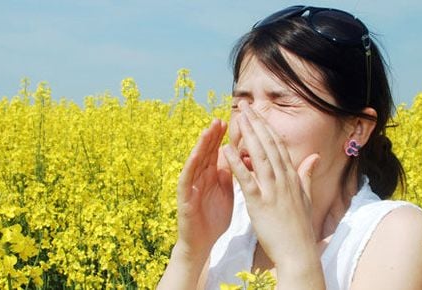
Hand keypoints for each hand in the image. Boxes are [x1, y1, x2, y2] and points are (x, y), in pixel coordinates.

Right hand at [175, 119, 233, 258]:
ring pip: (195, 161)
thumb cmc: (214, 218)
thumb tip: (237, 156)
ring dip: (201, 146)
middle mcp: (199, 177)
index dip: (224, 137)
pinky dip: (191, 166)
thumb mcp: (226, 192)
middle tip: (220, 119)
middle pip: (206, 152)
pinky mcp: (184, 197)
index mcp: (212, 175)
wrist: (202, 243)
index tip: (234, 122)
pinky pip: (187, 179)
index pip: (217, 151)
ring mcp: (191, 186)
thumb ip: (229, 175)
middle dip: (213, 135)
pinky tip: (195, 155)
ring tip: (207, 130)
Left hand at [222, 102, 320, 274]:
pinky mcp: (260, 203)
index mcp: (292, 177)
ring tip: (237, 118)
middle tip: (245, 105)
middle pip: (269, 145)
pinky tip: (226, 150)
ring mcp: (273, 190)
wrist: (299, 252)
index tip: (257, 113)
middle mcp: (284, 179)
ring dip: (248, 135)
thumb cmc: (299, 227)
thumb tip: (314, 157)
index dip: (266, 127)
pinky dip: (236, 163)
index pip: (278, 145)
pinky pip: (246, 180)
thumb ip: (306, 174)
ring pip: (259, 156)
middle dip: (256, 123)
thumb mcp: (305, 197)